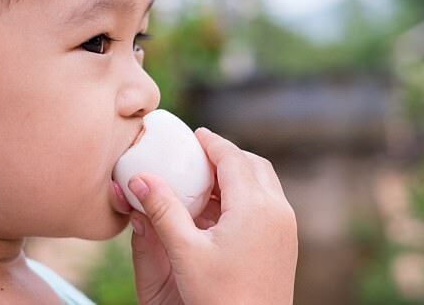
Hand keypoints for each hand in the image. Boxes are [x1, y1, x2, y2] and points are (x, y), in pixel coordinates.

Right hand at [129, 127, 297, 304]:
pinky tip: (219, 209)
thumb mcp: (185, 252)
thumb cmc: (220, 298)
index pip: (233, 158)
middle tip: (198, 154)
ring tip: (205, 179)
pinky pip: (267, 201)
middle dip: (225, 154)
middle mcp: (277, 210)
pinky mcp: (285, 241)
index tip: (194, 134)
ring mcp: (285, 226)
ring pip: (263, 182)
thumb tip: (137, 179)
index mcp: (254, 207)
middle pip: (252, 164)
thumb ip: (162, 210)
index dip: (212, 142)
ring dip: (236, 173)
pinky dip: (245, 193)